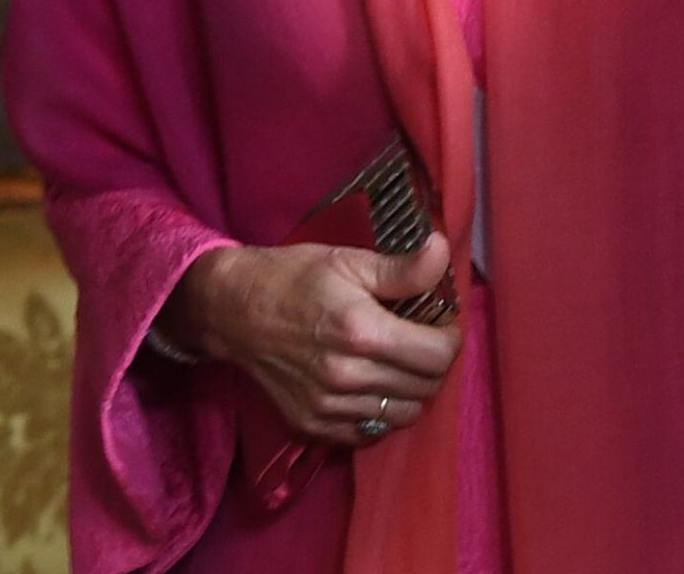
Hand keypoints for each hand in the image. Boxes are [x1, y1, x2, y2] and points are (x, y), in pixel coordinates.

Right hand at [161, 232, 460, 445]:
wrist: (234, 311)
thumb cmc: (294, 277)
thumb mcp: (349, 260)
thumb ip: (402, 268)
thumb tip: (442, 250)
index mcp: (362, 331)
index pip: (437, 356)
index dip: (450, 337)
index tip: (441, 322)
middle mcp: (348, 377)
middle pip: (425, 388)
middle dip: (434, 362)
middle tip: (422, 338)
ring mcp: (329, 407)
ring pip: (403, 415)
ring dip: (412, 390)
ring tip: (400, 361)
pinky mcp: (314, 426)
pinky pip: (370, 432)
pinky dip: (382, 412)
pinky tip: (373, 383)